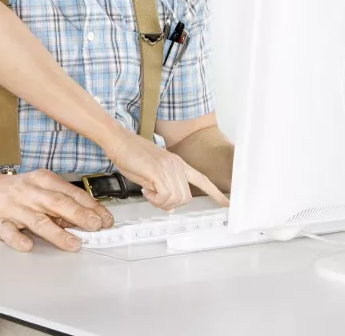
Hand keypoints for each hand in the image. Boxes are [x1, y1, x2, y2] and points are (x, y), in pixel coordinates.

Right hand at [0, 169, 114, 252]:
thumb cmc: (16, 192)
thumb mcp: (40, 189)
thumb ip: (62, 202)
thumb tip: (89, 217)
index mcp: (42, 181)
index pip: (71, 193)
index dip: (90, 207)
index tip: (105, 219)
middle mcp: (29, 192)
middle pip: (57, 203)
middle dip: (79, 215)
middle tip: (96, 227)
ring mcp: (13, 207)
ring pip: (37, 220)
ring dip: (58, 233)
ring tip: (74, 244)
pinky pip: (9, 232)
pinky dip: (19, 239)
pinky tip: (29, 246)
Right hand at [106, 132, 229, 209]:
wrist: (118, 140)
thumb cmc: (131, 154)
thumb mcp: (152, 171)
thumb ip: (164, 184)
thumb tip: (169, 204)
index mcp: (178, 163)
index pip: (202, 179)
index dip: (215, 193)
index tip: (226, 203)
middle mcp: (177, 165)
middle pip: (186, 197)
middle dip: (170, 204)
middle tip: (154, 198)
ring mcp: (169, 167)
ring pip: (176, 199)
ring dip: (161, 202)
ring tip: (148, 192)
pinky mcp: (158, 171)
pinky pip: (165, 196)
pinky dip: (155, 199)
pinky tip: (146, 190)